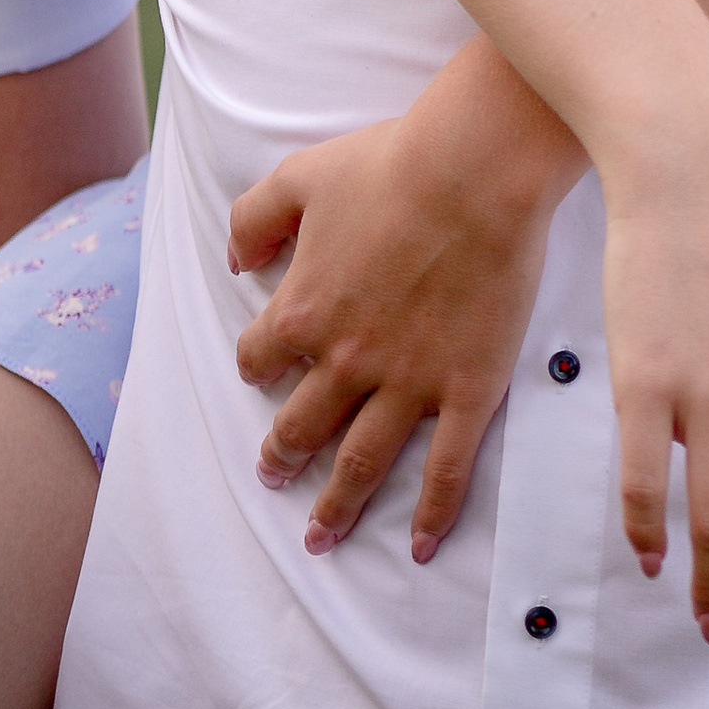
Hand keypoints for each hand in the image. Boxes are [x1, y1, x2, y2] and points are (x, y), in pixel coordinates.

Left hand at [230, 40, 581, 560]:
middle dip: (283, 455)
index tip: (262, 374)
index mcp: (304, 310)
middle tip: (275, 475)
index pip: (260, 358)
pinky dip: (433, 515)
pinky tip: (421, 545)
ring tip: (321, 533)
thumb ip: (254, 218)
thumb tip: (235, 261)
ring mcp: (408, 383)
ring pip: (362, 461)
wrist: (474, 170)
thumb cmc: (392, 163)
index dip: (257, 366)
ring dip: (338, 502)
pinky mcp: (466, 390)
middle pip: (302, 425)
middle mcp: (346, 360)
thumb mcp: (301, 174)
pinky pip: (446, 469)